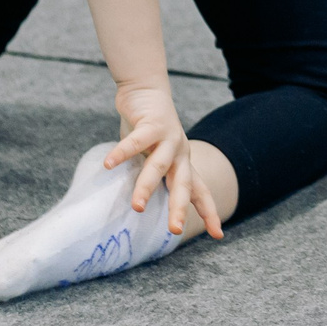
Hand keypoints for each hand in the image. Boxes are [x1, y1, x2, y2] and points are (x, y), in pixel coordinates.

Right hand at [108, 81, 221, 239]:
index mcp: (183, 164)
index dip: (209, 213)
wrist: (146, 90)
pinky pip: (136, 141)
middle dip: (179, 208)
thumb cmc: (149, 129)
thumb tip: (141, 208)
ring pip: (158, 166)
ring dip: (147, 187)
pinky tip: (108, 164)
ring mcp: (168, 138)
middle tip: (174, 230)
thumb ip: (153, 178)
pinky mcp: (152, 123)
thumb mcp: (155, 157)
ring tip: (137, 207)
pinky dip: (122, 152)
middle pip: (182, 185)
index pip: (199, 192)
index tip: (218, 236)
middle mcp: (180, 153)